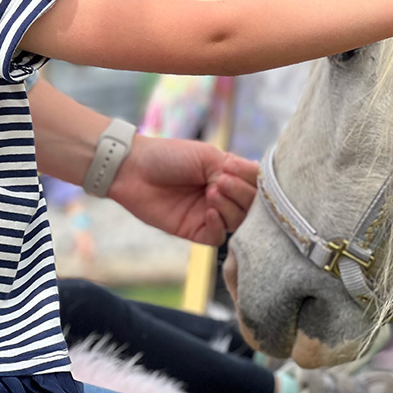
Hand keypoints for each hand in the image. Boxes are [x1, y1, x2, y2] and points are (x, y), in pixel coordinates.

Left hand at [107, 136, 258, 244]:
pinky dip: (218, 225)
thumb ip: (234, 170)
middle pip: (250, 206)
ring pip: (237, 222)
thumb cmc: (169, 156)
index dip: (252, 181)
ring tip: (212, 192)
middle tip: (221, 182)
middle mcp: (223, 195)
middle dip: (241, 194)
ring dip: (229, 207)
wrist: (134, 169)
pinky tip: (208, 211)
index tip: (236, 170)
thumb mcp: (207, 155)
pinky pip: (217, 237)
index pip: (255, 184)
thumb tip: (257, 182)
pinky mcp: (194, 230)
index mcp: (228, 174)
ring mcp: (209, 214)